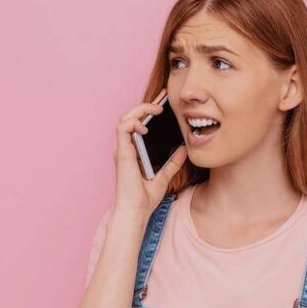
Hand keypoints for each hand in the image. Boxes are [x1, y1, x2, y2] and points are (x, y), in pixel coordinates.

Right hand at [113, 87, 187, 220]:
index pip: (140, 124)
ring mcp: (122, 149)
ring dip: (140, 109)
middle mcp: (126, 148)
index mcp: (134, 151)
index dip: (149, 110)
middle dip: (147, 103)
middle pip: (132, 117)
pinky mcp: (121, 152)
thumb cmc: (145, 198)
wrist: (136, 211)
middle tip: (164, 96)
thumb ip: (172, 162)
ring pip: (125, 118)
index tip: (164, 102)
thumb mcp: (164, 176)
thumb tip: (184, 148)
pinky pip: (122, 128)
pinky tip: (145, 124)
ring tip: (156, 108)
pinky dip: (133, 121)